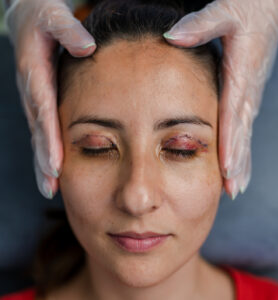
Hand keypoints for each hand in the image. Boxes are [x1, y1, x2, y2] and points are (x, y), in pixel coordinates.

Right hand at [5, 0, 95, 197]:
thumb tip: (87, 47)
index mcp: (35, 73)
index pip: (43, 111)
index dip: (48, 139)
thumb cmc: (44, 16)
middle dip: (43, 161)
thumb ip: (68, 30)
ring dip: (43, 163)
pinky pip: (44, 130)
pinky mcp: (41, 102)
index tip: (55, 164)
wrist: (29, 17)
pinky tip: (55, 168)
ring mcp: (36, 99)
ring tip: (50, 188)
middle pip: (38, 132)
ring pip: (39, 135)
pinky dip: (47, 151)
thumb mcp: (54, 15)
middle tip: (51, 188)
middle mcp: (33, 91)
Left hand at [164, 0, 277, 198]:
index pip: (233, 113)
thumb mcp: (224, 11)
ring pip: (245, 136)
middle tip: (230, 190)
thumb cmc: (247, 9)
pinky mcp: (247, 97)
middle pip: (242, 133)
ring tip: (234, 189)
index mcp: (241, 74)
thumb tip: (171, 35)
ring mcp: (249, 97)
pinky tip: (237, 167)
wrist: (269, 7)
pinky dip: (241, 151)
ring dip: (241, 164)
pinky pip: (243, 129)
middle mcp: (247, 91)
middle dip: (237, 163)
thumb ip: (200, 24)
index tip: (225, 167)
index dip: (231, 141)